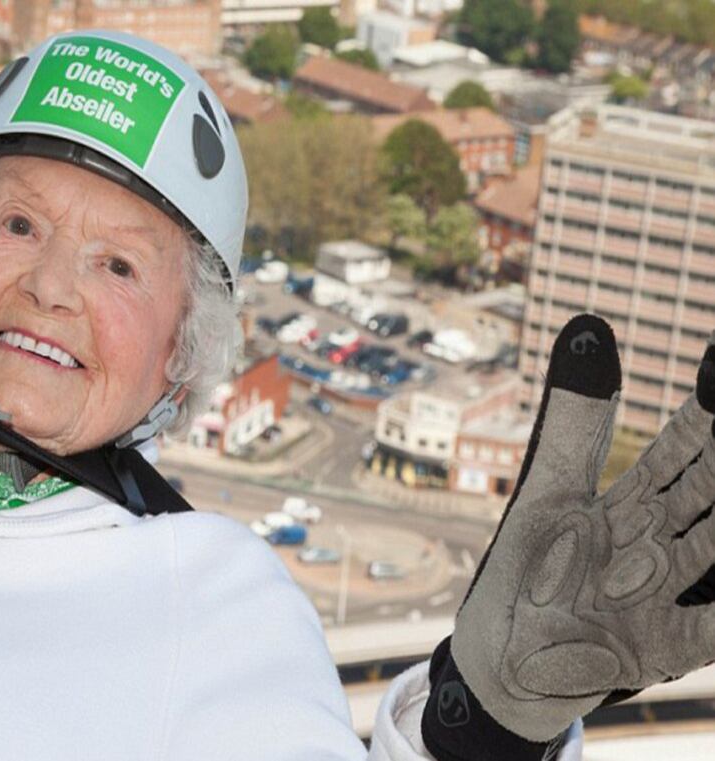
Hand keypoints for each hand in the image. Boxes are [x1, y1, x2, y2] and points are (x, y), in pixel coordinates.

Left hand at [423, 314, 714, 759]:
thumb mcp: (548, 491)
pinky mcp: (662, 646)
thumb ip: (574, 424)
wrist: (498, 663)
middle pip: (711, 494)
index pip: (684, 450)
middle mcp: (661, 546)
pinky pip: (708, 627)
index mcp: (633, 506)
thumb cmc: (525, 575)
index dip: (708, 413)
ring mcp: (666, 596)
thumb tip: (588, 327)